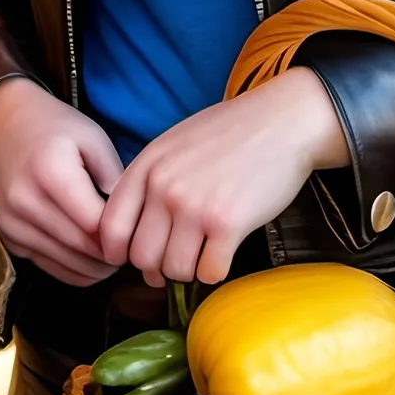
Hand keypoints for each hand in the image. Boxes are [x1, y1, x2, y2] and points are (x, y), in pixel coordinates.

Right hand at [0, 77, 123, 287]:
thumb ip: (114, 176)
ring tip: (116, 254)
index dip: (121, 234)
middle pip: (81, 248)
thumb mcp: (93, 138)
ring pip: (67, 265)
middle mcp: (26, 203)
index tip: (139, 231)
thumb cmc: (54, 128)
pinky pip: (49, 267)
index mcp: (51, 173)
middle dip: (112, 255)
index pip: (95, 223)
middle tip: (134, 249)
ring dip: (96, 267)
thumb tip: (131, 217)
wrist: (2, 127)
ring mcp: (13, 225)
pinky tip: (92, 258)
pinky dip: (76, 270)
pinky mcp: (8, 239)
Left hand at [98, 68, 347, 287]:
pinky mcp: (228, 224)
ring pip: (174, 270)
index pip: (111, 227)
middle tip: (177, 259)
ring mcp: (195, 206)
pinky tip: (225, 250)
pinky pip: (209, 273)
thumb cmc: (231, 133)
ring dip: (189, 269)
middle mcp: (165, 187)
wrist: (283, 122)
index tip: (131, 258)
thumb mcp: (176, 143)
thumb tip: (133, 233)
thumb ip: (150, 180)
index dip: (117, 252)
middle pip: (142, 257)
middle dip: (157, 267)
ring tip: (204, 250)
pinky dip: (216, 269)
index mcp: (148, 166)